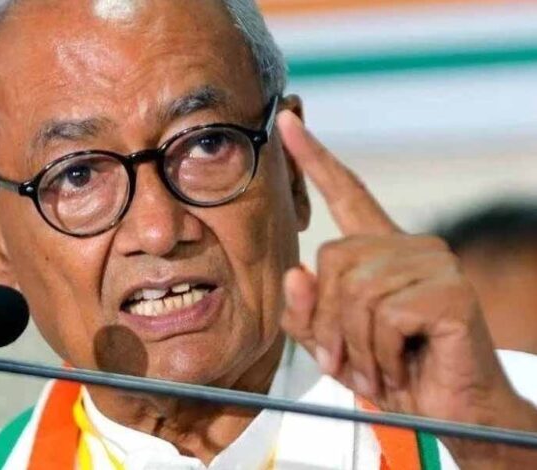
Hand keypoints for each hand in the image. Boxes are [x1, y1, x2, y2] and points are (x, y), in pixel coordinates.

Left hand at [277, 111, 536, 466]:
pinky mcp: (450, 289)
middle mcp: (410, 245)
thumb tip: (295, 276)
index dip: (314, 158)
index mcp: (380, 251)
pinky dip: (379, 355)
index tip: (286, 123)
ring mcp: (434, 262)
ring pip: (354, 290)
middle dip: (328, 321)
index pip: (346, 191)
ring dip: (354, 345)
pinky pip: (383, 316)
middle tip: (347, 359)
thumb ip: (307, 312)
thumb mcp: (333, 343)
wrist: (447, 413)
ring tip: (375, 369)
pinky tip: (399, 367)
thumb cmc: (392, 372)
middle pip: (331, 259)